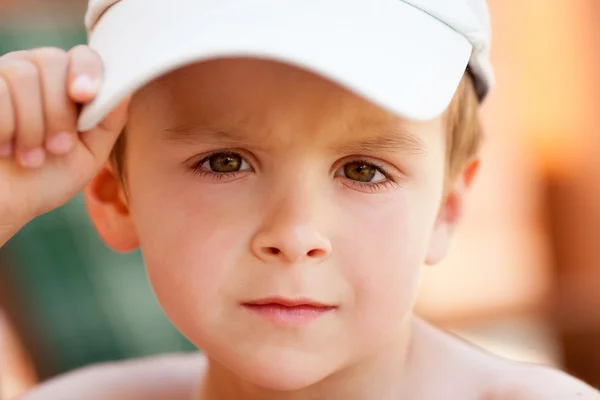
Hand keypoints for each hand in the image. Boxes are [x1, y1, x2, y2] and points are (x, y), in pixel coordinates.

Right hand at [0, 45, 128, 244]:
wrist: (4, 205)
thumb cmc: (45, 180)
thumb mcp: (88, 153)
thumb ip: (108, 120)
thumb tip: (124, 88)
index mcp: (64, 84)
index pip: (83, 56)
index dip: (87, 71)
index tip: (84, 95)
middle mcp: (32, 71)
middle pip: (52, 61)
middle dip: (59, 111)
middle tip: (58, 148)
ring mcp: (0, 76)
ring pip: (23, 74)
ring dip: (32, 125)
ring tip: (31, 158)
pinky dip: (6, 125)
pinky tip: (4, 147)